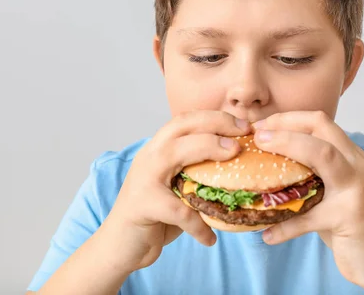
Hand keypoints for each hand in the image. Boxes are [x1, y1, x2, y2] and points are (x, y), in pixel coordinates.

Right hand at [104, 111, 250, 272]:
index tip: (244, 124)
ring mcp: (143, 177)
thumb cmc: (155, 216)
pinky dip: (198, 224)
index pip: (186, 120)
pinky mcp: (142, 204)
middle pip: (181, 125)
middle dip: (216, 122)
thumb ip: (198, 174)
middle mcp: (149, 156)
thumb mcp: (178, 187)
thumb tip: (242, 169)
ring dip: (208, 148)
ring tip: (234, 155)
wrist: (119, 246)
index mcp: (159, 149)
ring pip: (176, 152)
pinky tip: (210, 238)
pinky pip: (178, 210)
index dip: (216, 117)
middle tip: (243, 131)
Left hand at [251, 111, 363, 291]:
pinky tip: (267, 235)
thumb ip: (312, 176)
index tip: (261, 125)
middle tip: (256, 134)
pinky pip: (309, 217)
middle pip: (321, 129)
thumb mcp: (336, 192)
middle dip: (285, 125)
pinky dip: (285, 226)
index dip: (287, 118)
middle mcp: (355, 166)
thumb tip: (267, 169)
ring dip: (286, 147)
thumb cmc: (356, 226)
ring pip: (321, 155)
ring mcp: (355, 189)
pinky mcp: (349, 216)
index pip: (320, 121)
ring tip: (257, 155)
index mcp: (350, 156)